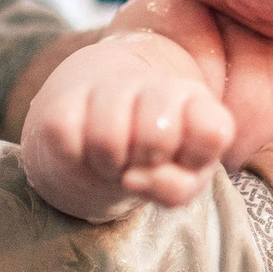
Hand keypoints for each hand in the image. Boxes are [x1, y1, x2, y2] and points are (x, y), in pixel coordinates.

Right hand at [23, 40, 236, 222]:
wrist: (91, 134)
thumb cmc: (148, 163)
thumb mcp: (179, 183)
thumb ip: (177, 188)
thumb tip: (134, 179)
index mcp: (195, 101)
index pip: (213, 130)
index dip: (196, 158)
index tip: (182, 160)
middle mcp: (155, 83)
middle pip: (156, 135)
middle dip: (148, 164)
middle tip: (139, 162)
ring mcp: (105, 87)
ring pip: (108, 138)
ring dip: (109, 165)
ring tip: (112, 160)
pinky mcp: (60, 103)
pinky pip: (69, 141)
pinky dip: (77, 160)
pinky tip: (84, 151)